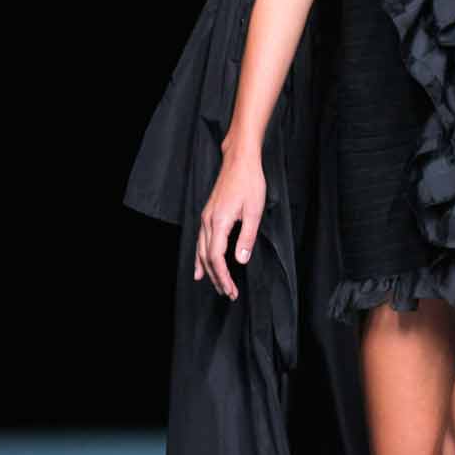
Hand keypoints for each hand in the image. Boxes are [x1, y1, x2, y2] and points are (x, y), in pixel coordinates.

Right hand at [194, 145, 266, 300]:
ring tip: (215, 286)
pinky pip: (200, 241)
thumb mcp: (255, 211)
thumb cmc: (250, 182)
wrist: (239, 160)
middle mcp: (208, 221)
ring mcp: (206, 217)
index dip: (223, 276)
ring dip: (208, 270)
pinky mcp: (208, 214)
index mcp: (219, 222)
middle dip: (216, 278)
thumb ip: (247, 237)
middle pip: (207, 257)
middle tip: (228, 294)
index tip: (231, 290)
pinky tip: (199, 267)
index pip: (216, 257)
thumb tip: (240, 261)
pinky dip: (200, 257)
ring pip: (201, 250)